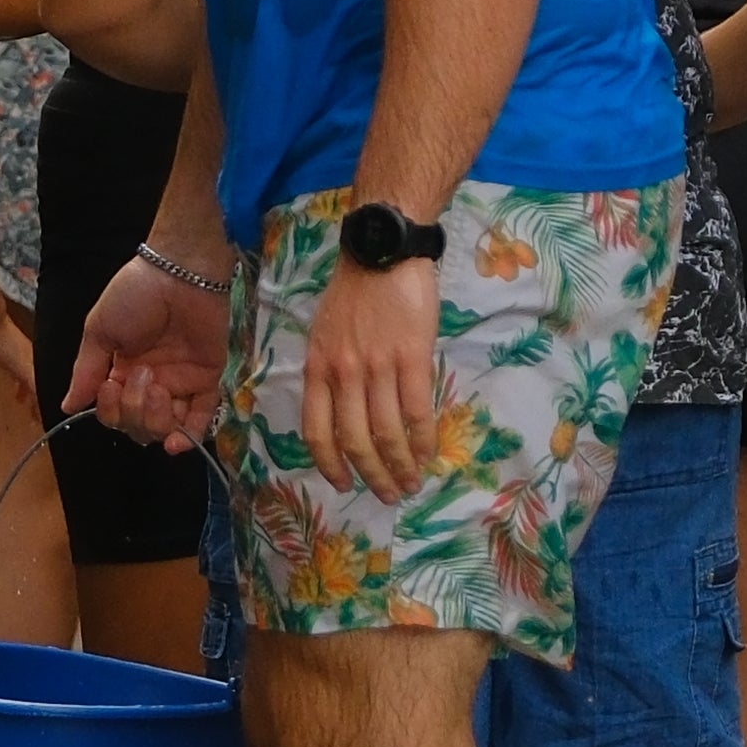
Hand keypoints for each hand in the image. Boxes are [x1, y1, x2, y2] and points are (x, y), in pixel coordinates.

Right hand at [69, 248, 226, 451]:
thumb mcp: (99, 331)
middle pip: (138, 426)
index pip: (113, 414)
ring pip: (166, 427)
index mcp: (121, 372)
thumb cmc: (134, 296)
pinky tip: (176, 441)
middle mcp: (150, 383)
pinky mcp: (207, 379)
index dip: (110, 410)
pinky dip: (190, 435)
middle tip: (139, 375)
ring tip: (157, 386)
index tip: (110, 385)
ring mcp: (180, 382)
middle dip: (133, 410)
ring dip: (156, 418)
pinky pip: (202, 418)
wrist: (177, 273)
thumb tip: (67, 407)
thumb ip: (86, 372)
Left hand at [300, 250, 442, 495]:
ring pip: (387, 433)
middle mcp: (343, 373)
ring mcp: (377, 367)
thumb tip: (345, 412)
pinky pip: (416, 411)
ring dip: (400, 465)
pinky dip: (423, 440)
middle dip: (372, 475)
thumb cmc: (355, 291)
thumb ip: (331, 372)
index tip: (343, 484)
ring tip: (411, 482)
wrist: (384, 252)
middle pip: (355, 440)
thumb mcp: (326, 333)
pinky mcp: (411, 358)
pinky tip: (428, 453)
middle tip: (388, 494)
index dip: (330, 464)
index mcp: (318, 368)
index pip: (317, 431)